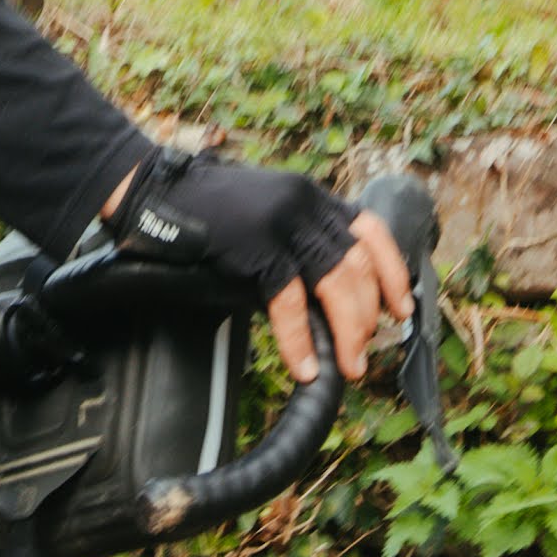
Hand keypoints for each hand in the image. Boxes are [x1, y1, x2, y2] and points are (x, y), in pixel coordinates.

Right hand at [109, 148, 388, 368]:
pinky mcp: (255, 246)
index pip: (372, 230)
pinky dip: (298, 338)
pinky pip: (288, 300)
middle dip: (370, 313)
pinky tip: (303, 364)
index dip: (393, 270)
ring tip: (349, 364)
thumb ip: (297, 245)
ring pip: (336, 280)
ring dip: (348, 328)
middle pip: (359, 263)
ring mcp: (282, 222)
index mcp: (312, 196)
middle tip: (367, 351)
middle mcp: (306, 204)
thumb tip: (326, 304)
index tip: (402, 307)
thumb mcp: (266, 217)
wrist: (154, 192)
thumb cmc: (206, 212)